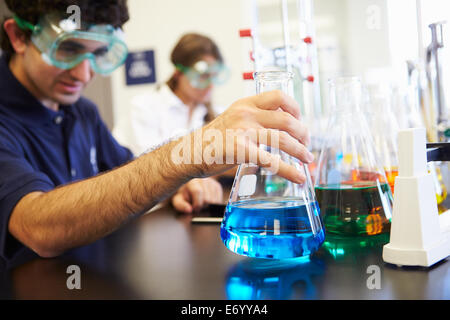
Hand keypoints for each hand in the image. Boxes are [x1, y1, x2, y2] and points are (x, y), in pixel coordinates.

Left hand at [171, 178, 223, 213]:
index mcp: (192, 180)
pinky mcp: (217, 186)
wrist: (188, 187)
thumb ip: (181, 205)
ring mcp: (212, 182)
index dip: (197, 204)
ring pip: (214, 200)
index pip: (198, 192)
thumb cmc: (182, 194)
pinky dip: (213, 204)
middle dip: (202, 206)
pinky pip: (219, 200)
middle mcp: (203, 178)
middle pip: (208, 198)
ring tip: (201, 204)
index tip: (194, 209)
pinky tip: (206, 202)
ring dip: (208, 206)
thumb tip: (189, 210)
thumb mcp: (177, 200)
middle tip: (197, 207)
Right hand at [174, 90, 313, 183]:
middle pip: (286, 119)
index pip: (278, 96)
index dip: (295, 108)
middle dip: (303, 133)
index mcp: (245, 103)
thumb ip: (252, 118)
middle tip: (306, 143)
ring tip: (307, 159)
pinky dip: (289, 170)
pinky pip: (272, 160)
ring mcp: (243, 131)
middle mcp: (245, 114)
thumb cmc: (212, 139)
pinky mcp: (240, 150)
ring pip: (282, 139)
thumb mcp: (232, 118)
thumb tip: (278, 126)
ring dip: (300, 151)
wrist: (190, 152)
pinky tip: (297, 176)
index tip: (300, 119)